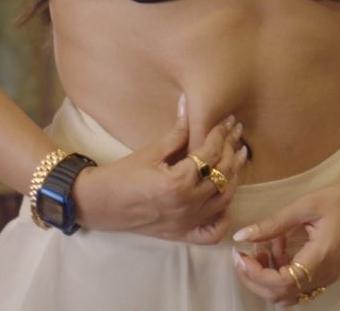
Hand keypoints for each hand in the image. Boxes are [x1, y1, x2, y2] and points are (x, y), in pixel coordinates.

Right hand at [71, 94, 247, 242]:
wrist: (100, 203)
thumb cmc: (122, 175)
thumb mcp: (150, 151)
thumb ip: (177, 132)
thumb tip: (190, 104)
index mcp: (178, 182)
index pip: (210, 153)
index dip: (221, 133)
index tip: (228, 120)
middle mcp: (187, 204)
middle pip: (223, 174)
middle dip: (232, 150)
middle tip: (237, 133)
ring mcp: (187, 222)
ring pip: (224, 199)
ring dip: (234, 177)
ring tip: (239, 156)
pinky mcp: (183, 234)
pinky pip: (213, 232)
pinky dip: (224, 218)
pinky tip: (226, 201)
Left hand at [230, 178, 339, 305]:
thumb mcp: (305, 205)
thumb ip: (273, 223)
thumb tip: (241, 237)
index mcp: (320, 257)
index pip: (280, 283)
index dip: (255, 274)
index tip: (240, 255)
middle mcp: (325, 275)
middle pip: (280, 295)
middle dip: (255, 278)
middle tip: (242, 255)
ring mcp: (328, 278)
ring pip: (288, 294)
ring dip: (268, 278)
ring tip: (263, 248)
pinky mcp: (328, 275)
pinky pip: (298, 287)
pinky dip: (282, 274)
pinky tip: (280, 248)